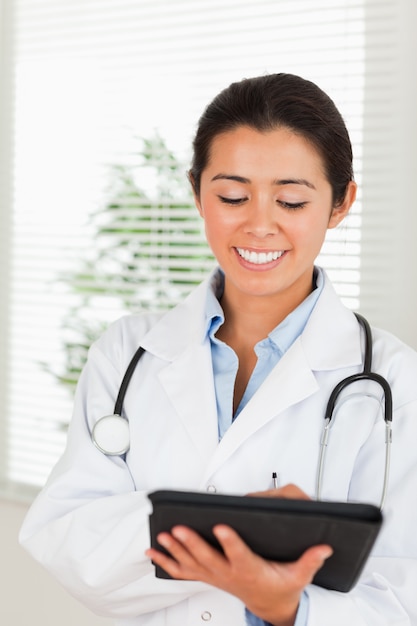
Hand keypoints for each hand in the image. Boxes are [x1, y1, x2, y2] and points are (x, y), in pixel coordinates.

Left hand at [145, 484, 331, 625]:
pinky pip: (183, 571)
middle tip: (179, 528)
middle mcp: (229, 574)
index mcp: (250, 569)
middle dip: (192, 543)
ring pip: (192, 564)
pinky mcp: (208, 576)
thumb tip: (324, 546)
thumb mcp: (298, 577)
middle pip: (208, 558)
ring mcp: (215, 576)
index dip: (230, 541)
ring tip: (162, 535)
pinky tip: (152, 552)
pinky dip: (166, 562)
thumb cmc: (281, 588)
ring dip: (175, 551)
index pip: (239, 554)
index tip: (221, 526)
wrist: (270, 607)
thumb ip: (310, 561)